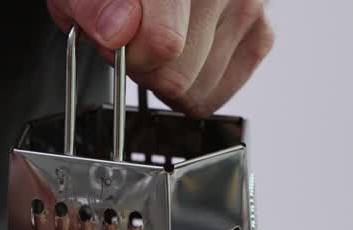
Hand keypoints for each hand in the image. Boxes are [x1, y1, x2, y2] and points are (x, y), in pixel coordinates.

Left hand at [47, 0, 274, 117]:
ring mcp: (247, 8)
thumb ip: (92, 6)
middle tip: (133, 40)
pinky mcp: (260, 34)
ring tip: (157, 42)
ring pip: (197, 91)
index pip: (163, 43)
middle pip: (177, 77)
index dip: (128, 56)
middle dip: (145, 69)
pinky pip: (215, 96)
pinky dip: (191, 85)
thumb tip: (117, 30)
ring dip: (168, 77)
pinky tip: (181, 54)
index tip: (114, 41)